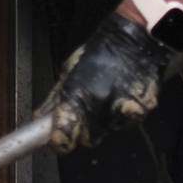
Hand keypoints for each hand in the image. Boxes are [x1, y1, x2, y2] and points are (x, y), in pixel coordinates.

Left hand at [48, 10, 174, 149]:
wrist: (133, 40)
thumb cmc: (98, 54)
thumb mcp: (68, 72)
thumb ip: (54, 100)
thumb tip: (41, 121)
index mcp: (75, 96)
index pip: (63, 138)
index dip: (60, 142)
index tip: (60, 139)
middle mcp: (98, 104)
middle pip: (88, 140)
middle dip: (86, 130)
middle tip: (89, 109)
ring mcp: (121, 107)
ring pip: (109, 132)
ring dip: (107, 121)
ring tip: (109, 96)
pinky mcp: (142, 109)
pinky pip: (128, 123)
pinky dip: (126, 115)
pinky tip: (125, 98)